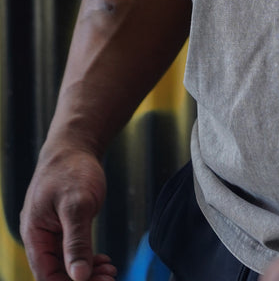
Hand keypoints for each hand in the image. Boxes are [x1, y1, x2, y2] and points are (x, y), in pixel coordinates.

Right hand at [20, 142, 114, 280]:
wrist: (75, 144)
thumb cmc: (72, 169)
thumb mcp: (77, 204)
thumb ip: (77, 241)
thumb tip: (78, 277)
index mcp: (34, 234)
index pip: (47, 276)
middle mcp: (39, 236)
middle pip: (56, 273)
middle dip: (83, 279)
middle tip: (110, 277)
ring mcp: (50, 231)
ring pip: (65, 263)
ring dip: (87, 271)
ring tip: (110, 270)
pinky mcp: (62, 225)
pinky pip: (71, 251)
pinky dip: (87, 258)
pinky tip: (104, 261)